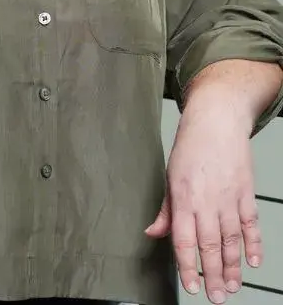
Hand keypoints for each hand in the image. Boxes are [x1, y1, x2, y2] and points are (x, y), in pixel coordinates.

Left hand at [145, 103, 261, 303]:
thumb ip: (166, 210)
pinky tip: (253, 262)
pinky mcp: (246, 193)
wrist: (216, 120)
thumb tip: (152, 233)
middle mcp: (206, 201)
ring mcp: (228, 198)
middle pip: (210, 246)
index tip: (191, 286)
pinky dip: (254, 244)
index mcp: (183, 197)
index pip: (184, 240)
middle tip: (216, 297)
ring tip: (232, 287)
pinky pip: (251, 224)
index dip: (187, 266)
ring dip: (232, 266)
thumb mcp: (170, 176)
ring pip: (231, 240)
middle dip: (212, 275)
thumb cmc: (191, 147)